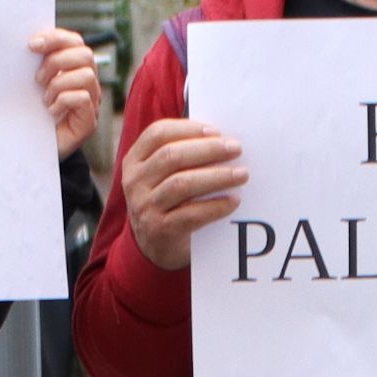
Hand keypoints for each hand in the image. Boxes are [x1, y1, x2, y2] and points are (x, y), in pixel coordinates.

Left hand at [28, 26, 102, 156]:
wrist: (32, 150)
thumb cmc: (31, 114)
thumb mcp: (30, 85)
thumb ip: (33, 65)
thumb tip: (27, 43)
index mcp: (73, 68)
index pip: (74, 41)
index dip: (56, 38)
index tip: (32, 45)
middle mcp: (87, 82)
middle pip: (85, 54)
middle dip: (57, 61)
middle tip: (37, 78)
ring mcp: (92, 102)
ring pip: (86, 76)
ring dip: (59, 84)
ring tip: (44, 98)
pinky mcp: (89, 122)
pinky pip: (83, 98)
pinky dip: (63, 101)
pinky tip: (51, 111)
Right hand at [122, 114, 247, 271]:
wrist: (155, 248)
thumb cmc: (168, 202)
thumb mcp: (163, 176)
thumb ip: (183, 157)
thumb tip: (223, 140)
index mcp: (134, 161)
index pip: (157, 134)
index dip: (188, 129)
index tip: (216, 131)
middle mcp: (135, 182)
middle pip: (171, 156)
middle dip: (208, 149)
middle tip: (236, 148)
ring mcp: (144, 206)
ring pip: (182, 184)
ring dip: (217, 176)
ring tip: (242, 174)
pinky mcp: (159, 229)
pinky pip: (191, 214)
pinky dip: (215, 206)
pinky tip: (233, 201)